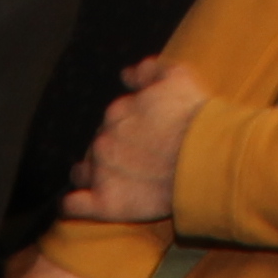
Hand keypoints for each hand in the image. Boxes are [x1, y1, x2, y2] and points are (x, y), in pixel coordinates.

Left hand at [59, 54, 214, 226]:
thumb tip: (125, 74)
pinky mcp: (106, 202)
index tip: (142, 139)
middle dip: (111, 152)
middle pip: (99, 146)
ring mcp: (102, 171)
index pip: (112, 120)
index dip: (126, 130)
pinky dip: (72, 205)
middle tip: (135, 164)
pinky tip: (73, 206)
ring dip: (89, 175)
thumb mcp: (176, 77)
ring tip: (106, 183)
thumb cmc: (195, 117)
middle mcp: (104, 139)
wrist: (205, 157)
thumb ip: (147, 71)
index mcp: (117, 111)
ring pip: (82, 172)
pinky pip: (74, 205)